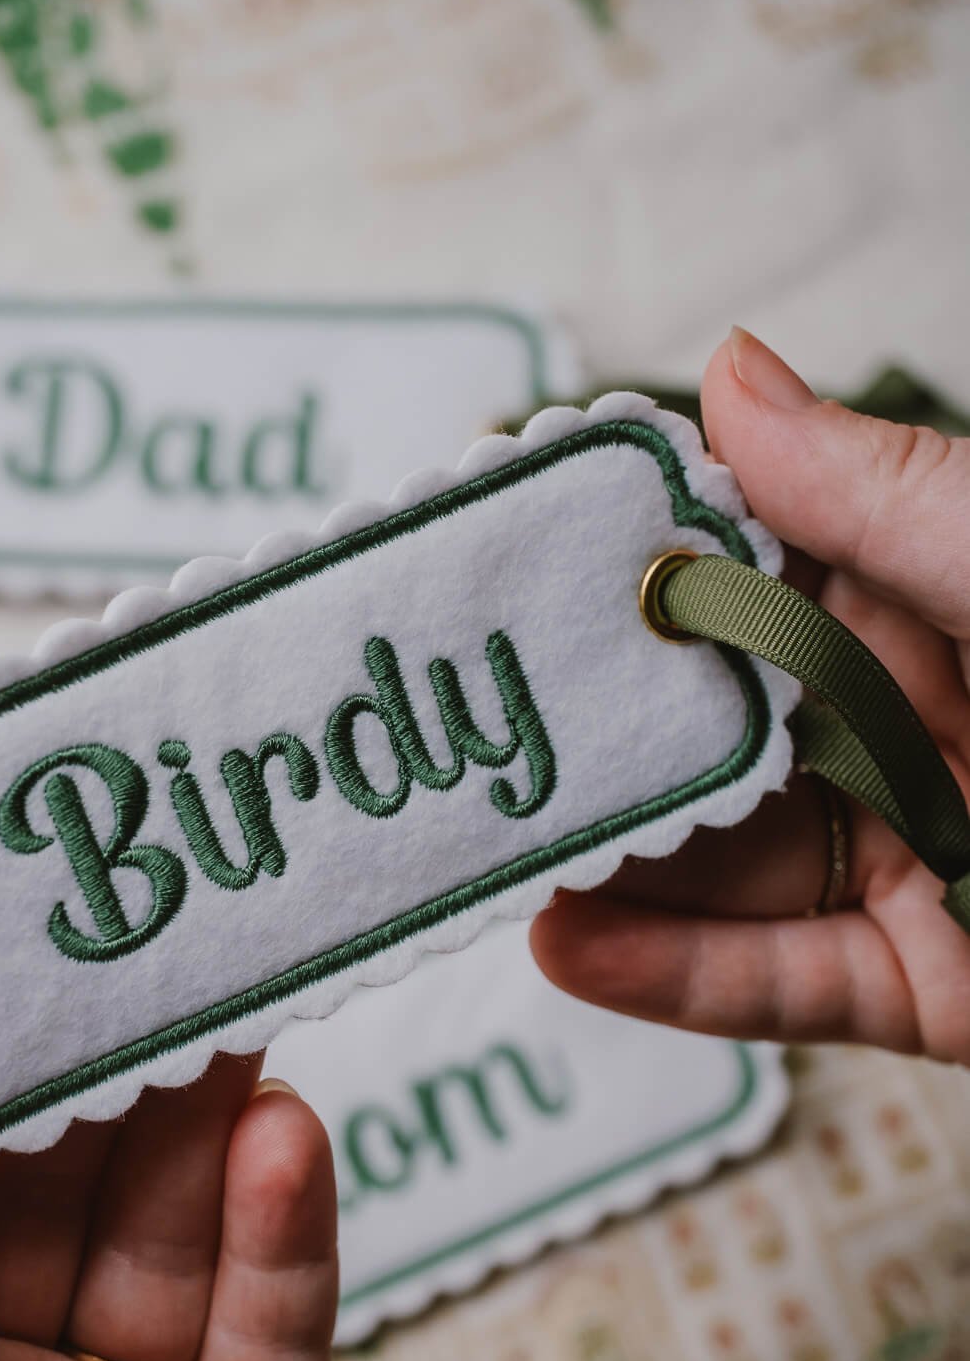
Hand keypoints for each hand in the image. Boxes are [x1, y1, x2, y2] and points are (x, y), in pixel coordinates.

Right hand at [532, 328, 969, 1065]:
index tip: (492, 557)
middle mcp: (906, 721)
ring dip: (599, 865)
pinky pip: (783, 985)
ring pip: (720, 867)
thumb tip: (719, 372)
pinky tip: (563, 947)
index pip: (741, 568)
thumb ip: (877, 495)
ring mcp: (912, 858)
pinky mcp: (926, 989)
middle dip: (581, 730)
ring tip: (474, 850)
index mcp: (932, 596)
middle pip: (707, 728)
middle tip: (441, 727)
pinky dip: (675, 977)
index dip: (617, 564)